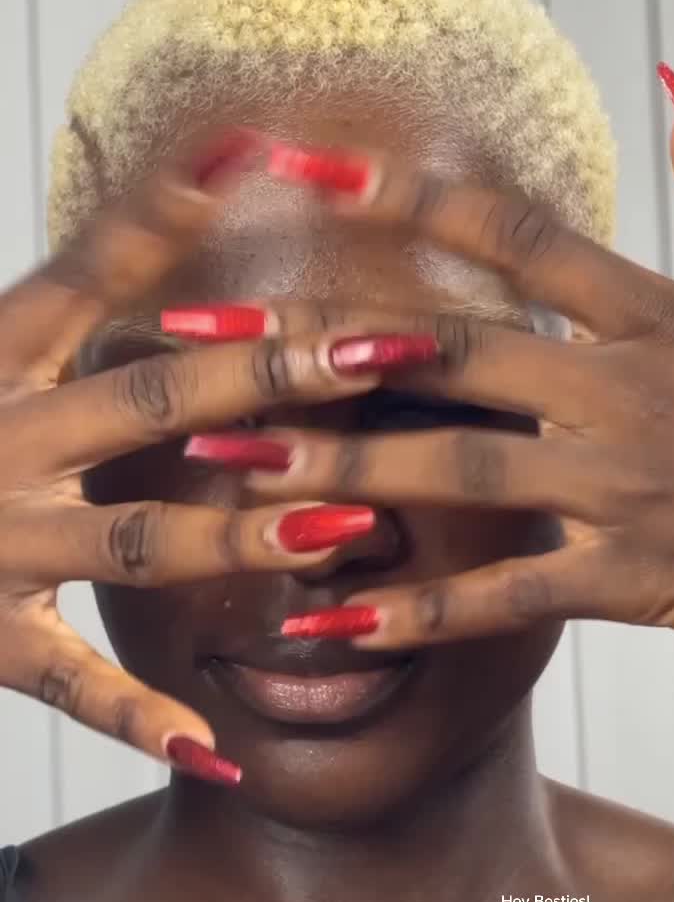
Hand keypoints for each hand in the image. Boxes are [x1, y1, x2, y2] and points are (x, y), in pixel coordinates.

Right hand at [0, 131, 439, 781]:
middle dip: (267, 377)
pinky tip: (217, 749)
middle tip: (378, 356)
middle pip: (148, 399)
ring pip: (130, 539)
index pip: (89, 273)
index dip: (169, 213)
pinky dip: (138, 715)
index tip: (261, 152)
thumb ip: (85, 285)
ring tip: (346, 531)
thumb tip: (200, 169)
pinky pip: (68, 684)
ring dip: (235, 534)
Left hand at [214, 101, 673, 647]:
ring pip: (456, 469)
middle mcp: (628, 387)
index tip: (311, 171)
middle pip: (451, 352)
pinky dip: (421, 611)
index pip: (518, 238)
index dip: (412, 197)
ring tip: (228, 470)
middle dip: (321, 344)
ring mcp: (628, 483)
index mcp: (658, 312)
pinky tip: (332, 623)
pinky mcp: (637, 576)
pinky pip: (509, 594)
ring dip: (335, 469)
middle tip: (205, 342)